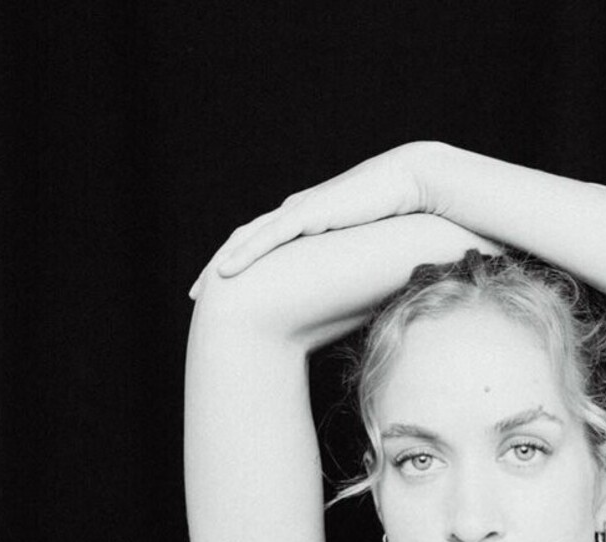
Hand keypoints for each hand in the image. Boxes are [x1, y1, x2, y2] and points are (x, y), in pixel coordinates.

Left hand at [189, 143, 439, 298]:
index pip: (261, 244)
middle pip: (243, 241)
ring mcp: (296, 212)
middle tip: (196, 294)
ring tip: (200, 290)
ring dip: (219, 264)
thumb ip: (351, 263)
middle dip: (217, 267)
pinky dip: (242, 255)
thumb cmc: (397, 217)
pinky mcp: (305, 214)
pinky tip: (223, 273)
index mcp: (305, 220)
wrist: (409, 183)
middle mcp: (293, 213)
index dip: (239, 264)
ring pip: (246, 240)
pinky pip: (265, 239)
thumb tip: (353, 293)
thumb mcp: (365, 248)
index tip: (223, 289)